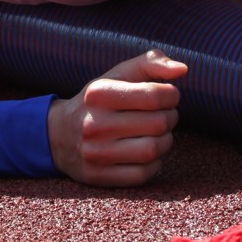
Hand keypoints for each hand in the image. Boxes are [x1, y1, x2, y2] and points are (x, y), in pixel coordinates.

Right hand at [47, 49, 184, 186]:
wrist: (58, 135)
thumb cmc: (98, 101)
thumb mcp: (117, 75)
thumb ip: (150, 64)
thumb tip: (183, 69)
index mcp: (98, 94)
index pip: (154, 96)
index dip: (171, 95)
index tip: (167, 96)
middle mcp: (94, 124)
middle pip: (159, 124)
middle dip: (170, 117)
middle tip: (163, 115)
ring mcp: (95, 153)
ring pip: (154, 150)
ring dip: (165, 141)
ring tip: (156, 133)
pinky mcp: (99, 177)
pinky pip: (143, 174)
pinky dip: (153, 163)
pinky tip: (145, 153)